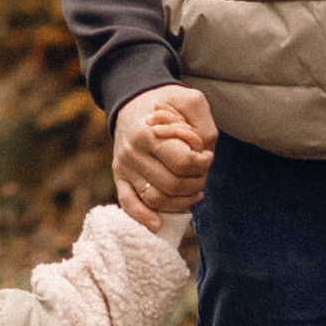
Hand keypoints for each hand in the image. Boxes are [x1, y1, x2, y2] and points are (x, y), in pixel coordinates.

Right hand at [112, 85, 215, 230]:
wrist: (133, 101)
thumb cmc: (167, 103)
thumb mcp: (191, 100)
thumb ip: (204, 126)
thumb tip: (204, 155)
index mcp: (150, 133)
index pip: (182, 163)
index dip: (201, 164)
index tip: (206, 157)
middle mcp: (133, 153)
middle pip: (172, 185)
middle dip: (195, 183)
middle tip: (201, 173)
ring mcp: (124, 168)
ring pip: (156, 200)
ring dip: (181, 202)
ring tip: (194, 191)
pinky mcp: (120, 177)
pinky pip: (129, 204)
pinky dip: (143, 218)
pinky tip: (158, 224)